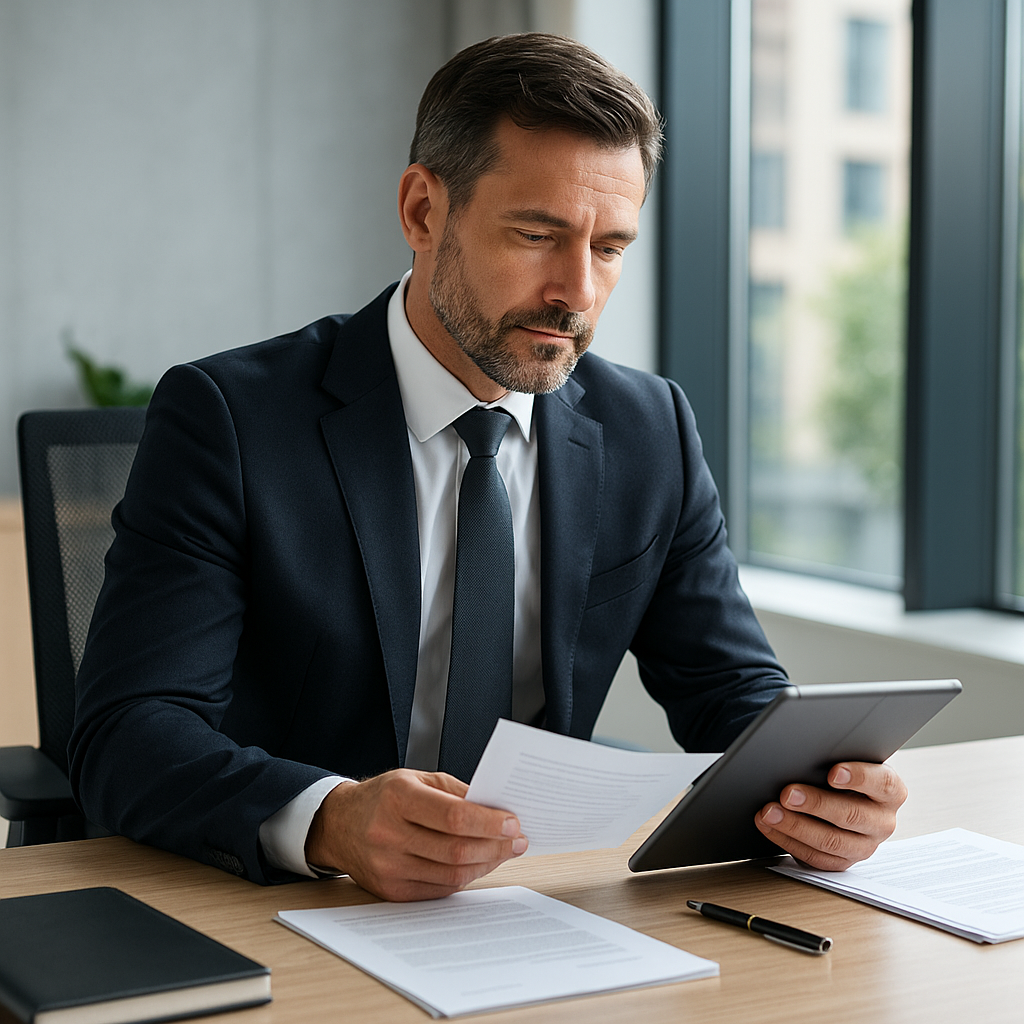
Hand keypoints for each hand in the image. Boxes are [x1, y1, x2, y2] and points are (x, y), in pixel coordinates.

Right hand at [304, 769, 527, 900]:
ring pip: (451, 875)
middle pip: (456, 850)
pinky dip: (465, 878)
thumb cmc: (383, 797)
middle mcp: (389, 833)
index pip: (453, 816)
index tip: (513, 823)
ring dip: (486, 864)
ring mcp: (388, 867)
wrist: (339, 825)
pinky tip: (478, 864)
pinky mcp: (391, 890)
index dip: (488, 822)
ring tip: (504, 852)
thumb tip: (496, 809)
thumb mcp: (416, 779)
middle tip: (517, 840)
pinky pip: (439, 889)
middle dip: (495, 846)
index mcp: (398, 798)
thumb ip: (455, 792)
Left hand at [754, 762, 907, 870]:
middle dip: (816, 803)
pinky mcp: (843, 862)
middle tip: (787, 793)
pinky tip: (770, 827)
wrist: (843, 798)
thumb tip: (805, 752)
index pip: (882, 783)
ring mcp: (864, 845)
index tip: (833, 773)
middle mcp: (882, 821)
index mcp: (890, 792)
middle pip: (852, 815)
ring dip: (795, 826)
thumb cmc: (842, 774)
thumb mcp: (847, 761)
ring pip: (831, 841)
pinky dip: (788, 841)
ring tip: (770, 812)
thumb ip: (834, 757)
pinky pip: (816, 857)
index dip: (859, 777)